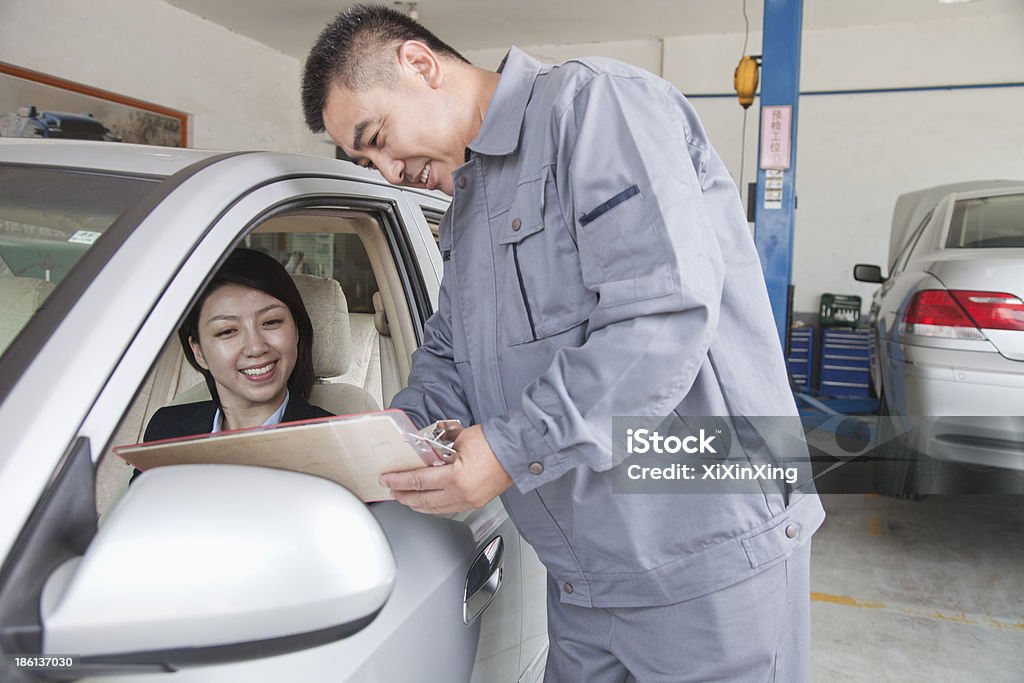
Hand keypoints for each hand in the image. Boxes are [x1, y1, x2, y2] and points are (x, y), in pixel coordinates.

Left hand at [380, 425, 512, 513]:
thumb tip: (422, 454)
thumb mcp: (459, 440)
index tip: (387, 479)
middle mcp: (462, 494)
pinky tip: (427, 503)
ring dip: (417, 504)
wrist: (518, 450)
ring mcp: (469, 501)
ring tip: (405, 498)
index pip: (418, 481)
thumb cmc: (494, 442)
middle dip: (404, 495)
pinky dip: (433, 507)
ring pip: (435, 509)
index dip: (399, 480)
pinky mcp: (475, 503)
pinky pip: (448, 509)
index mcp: (456, 478)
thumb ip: (438, 449)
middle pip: (423, 499)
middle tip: (391, 491)